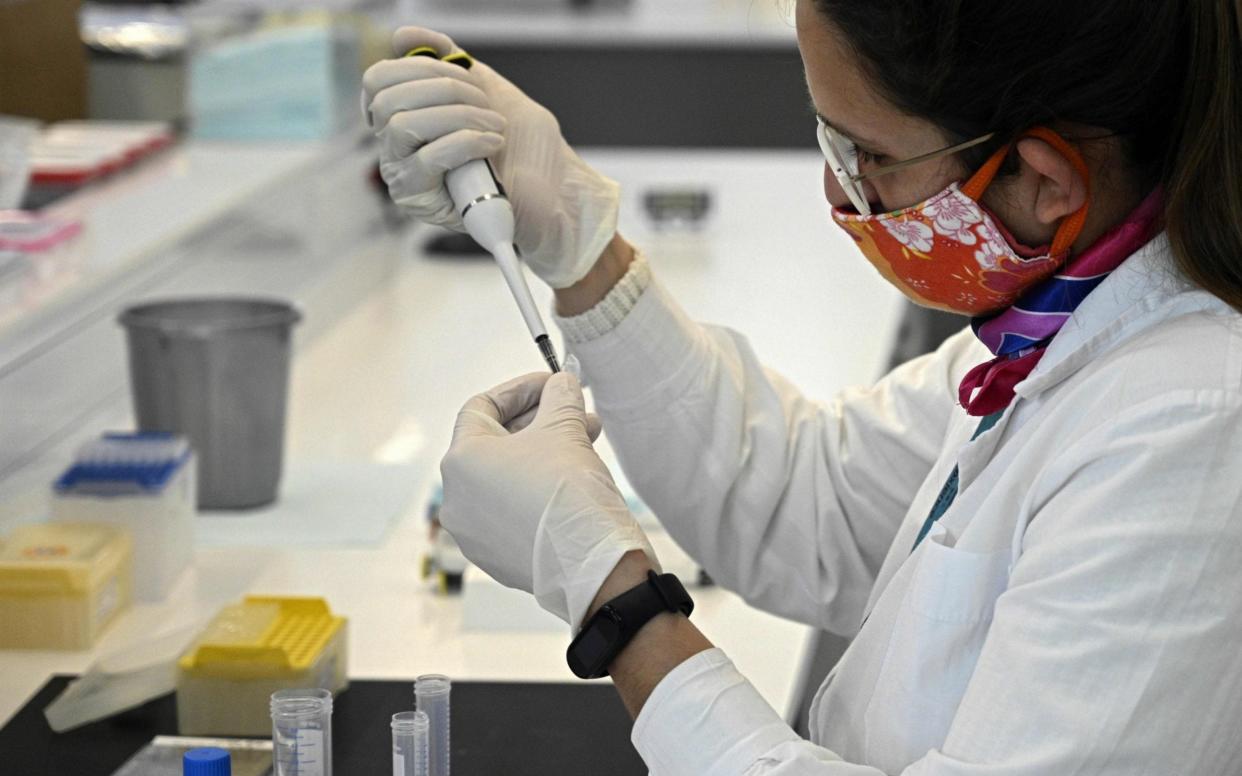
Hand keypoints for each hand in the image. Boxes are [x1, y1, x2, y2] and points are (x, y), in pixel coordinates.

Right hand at [362, 27, 620, 288]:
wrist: (556, 190)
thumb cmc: (523, 145)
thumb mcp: (486, 88)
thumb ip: (447, 59)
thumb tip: (403, 35)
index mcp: (405, 116)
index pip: (378, 81)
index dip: (416, 66)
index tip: (458, 71)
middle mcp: (395, 147)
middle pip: (388, 100)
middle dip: (444, 90)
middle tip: (485, 103)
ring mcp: (404, 176)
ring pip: (402, 126)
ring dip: (458, 116)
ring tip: (495, 126)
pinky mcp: (421, 201)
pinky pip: (428, 158)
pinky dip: (467, 142)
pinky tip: (493, 144)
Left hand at [439, 371, 657, 631]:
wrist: (591, 563)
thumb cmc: (569, 492)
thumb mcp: (565, 428)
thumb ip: (559, 396)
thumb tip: (561, 384)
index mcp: (461, 460)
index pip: (482, 407)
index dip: (521, 390)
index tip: (553, 385)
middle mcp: (456, 497)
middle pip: (494, 443)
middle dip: (538, 423)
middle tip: (576, 413)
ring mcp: (472, 532)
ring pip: (504, 478)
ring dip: (541, 455)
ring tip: (585, 445)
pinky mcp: (494, 557)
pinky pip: (510, 511)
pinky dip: (535, 490)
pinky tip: (571, 482)